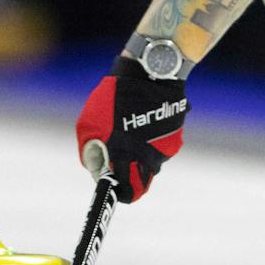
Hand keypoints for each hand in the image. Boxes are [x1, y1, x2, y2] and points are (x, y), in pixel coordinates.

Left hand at [75, 55, 187, 202]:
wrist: (151, 73)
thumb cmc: (115, 97)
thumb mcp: (90, 123)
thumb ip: (91, 150)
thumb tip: (98, 168)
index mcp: (125, 156)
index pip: (127, 192)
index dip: (119, 192)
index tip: (114, 186)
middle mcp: (148, 157)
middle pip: (141, 183)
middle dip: (129, 175)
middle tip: (120, 158)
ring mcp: (164, 148)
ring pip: (151, 164)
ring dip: (141, 155)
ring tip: (132, 129)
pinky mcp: (175, 138)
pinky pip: (160, 148)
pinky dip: (152, 141)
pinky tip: (145, 121)